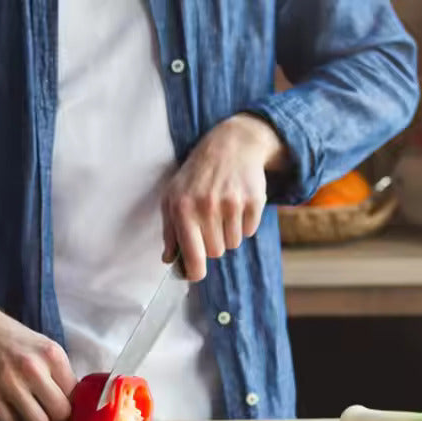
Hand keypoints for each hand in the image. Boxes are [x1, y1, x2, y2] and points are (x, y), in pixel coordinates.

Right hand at [0, 273, 75, 420]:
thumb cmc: (10, 337)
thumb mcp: (43, 346)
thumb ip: (58, 372)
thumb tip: (74, 402)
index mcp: (52, 355)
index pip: (76, 395)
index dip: (75, 407)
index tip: (68, 410)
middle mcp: (34, 369)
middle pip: (62, 414)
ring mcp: (10, 384)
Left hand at [161, 113, 288, 280]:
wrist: (231, 144)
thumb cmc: (196, 176)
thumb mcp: (173, 197)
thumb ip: (169, 231)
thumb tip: (169, 260)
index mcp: (183, 209)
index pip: (193, 256)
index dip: (195, 272)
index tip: (196, 274)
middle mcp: (206, 207)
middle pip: (215, 253)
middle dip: (213, 244)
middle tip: (210, 223)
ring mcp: (231, 203)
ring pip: (233, 244)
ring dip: (228, 234)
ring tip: (223, 211)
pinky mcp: (253, 201)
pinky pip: (249, 232)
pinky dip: (244, 224)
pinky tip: (237, 205)